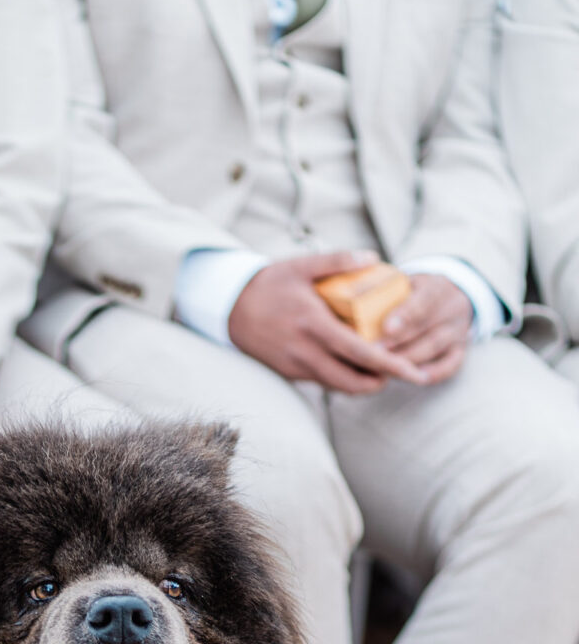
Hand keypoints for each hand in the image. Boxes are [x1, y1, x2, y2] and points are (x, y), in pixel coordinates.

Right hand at [227, 251, 427, 394]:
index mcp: (313, 325)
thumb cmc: (269, 284)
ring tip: (384, 369)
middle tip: (404, 371)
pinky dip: (344, 378)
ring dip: (363, 382)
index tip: (413, 371)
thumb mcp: (302, 265)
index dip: (389, 365)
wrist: (230, 308)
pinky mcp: (290, 373)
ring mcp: (296, 366)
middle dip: (382, 381)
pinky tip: (356, 365)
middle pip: (352, 381)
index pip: (359, 353)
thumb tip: (373, 257)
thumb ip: (338, 261)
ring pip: (338, 386)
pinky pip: (323, 381)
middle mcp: (305, 352)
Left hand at [381, 274, 472, 384]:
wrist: (450, 296)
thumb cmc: (416, 292)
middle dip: (398, 343)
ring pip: (434, 347)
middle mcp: (450, 308)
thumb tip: (353, 295)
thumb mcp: (406, 281)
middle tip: (374, 353)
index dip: (405, 315)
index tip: (386, 328)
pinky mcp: (460, 348)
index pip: (422, 301)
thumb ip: (387, 289)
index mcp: (435, 287)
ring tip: (384, 367)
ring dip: (408, 360)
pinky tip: (416, 378)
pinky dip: (435, 373)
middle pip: (425, 328)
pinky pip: (451, 364)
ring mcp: (457, 330)